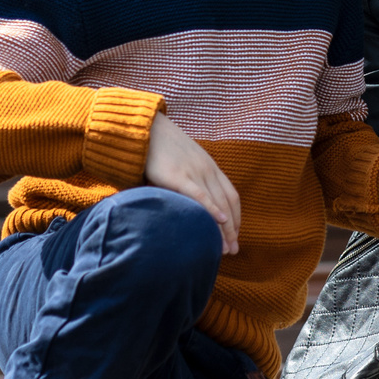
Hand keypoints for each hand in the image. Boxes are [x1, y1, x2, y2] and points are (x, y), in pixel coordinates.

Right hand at [145, 111, 241, 252]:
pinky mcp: (177, 175)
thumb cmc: (157, 147)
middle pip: (226, 203)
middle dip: (232, 229)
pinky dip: (212, 209)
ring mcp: (194, 171)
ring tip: (226, 248)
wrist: (143, 128)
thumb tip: (186, 203)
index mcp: (209, 166)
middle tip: (233, 250)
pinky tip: (220, 221)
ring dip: (224, 228)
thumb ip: (187, 179)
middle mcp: (206, 169)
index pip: (231, 195)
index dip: (236, 217)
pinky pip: (199, 194)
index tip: (234, 234)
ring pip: (216, 202)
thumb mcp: (180, 162)